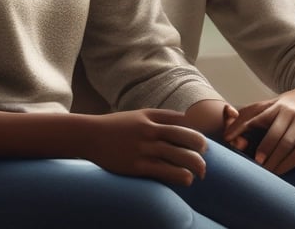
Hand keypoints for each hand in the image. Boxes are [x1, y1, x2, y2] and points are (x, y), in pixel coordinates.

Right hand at [82, 109, 208, 185]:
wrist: (89, 136)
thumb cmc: (117, 126)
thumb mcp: (140, 114)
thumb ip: (162, 115)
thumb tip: (186, 119)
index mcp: (152, 119)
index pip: (183, 124)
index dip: (197, 134)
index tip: (202, 145)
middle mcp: (150, 132)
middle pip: (186, 138)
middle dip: (201, 150)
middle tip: (204, 159)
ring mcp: (143, 149)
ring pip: (178, 156)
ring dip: (195, 165)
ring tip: (200, 173)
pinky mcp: (136, 166)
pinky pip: (164, 171)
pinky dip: (180, 176)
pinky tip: (186, 180)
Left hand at [222, 88, 294, 174]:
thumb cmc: (283, 107)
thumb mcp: (264, 107)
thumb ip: (245, 118)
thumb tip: (226, 137)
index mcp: (276, 107)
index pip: (259, 119)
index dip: (248, 133)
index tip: (243, 149)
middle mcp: (292, 114)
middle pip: (281, 138)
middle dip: (270, 153)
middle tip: (259, 166)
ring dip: (286, 163)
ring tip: (274, 173)